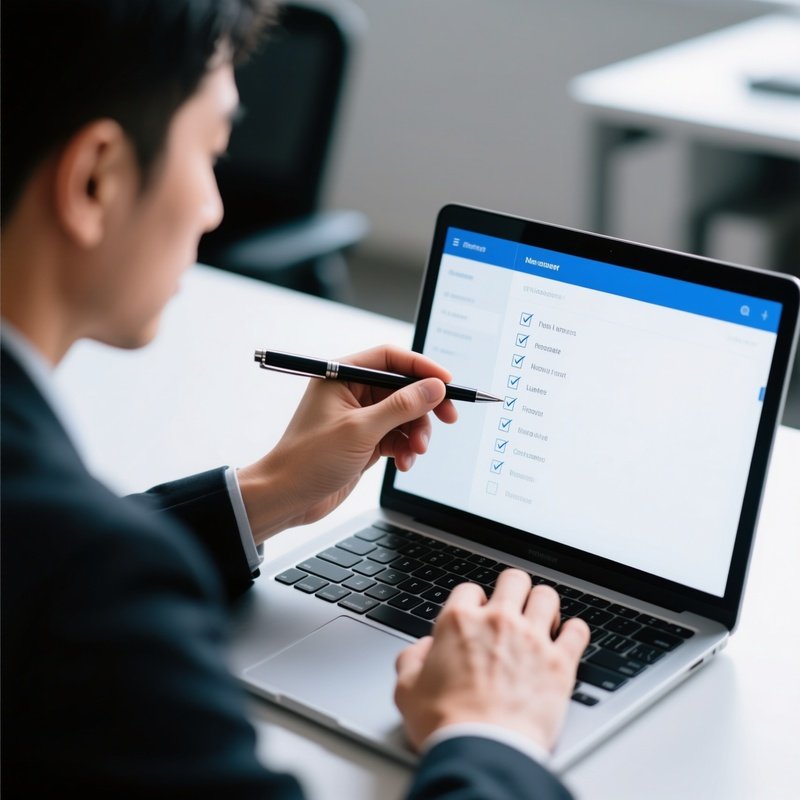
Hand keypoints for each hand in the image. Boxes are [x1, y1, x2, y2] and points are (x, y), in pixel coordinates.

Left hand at [237, 345, 457, 540]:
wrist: (286, 498)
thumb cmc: (309, 459)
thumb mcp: (361, 430)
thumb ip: (402, 406)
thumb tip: (435, 388)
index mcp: (342, 376)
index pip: (390, 359)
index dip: (421, 368)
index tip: (447, 382)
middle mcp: (351, 392)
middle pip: (403, 388)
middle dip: (425, 406)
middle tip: (448, 418)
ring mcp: (359, 418)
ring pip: (404, 415)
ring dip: (416, 433)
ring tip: (416, 451)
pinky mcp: (365, 441)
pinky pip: (397, 437)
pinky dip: (405, 449)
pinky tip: (404, 463)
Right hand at [394, 569, 589, 752]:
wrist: (483, 750)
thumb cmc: (446, 723)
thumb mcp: (406, 690)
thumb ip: (411, 660)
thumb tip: (422, 650)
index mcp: (458, 622)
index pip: (469, 589)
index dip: (471, 602)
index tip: (474, 615)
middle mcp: (497, 621)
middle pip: (513, 579)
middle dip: (513, 589)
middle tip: (512, 606)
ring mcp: (531, 638)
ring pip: (547, 596)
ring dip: (543, 605)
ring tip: (541, 619)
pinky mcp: (559, 663)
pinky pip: (577, 631)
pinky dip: (574, 631)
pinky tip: (568, 638)